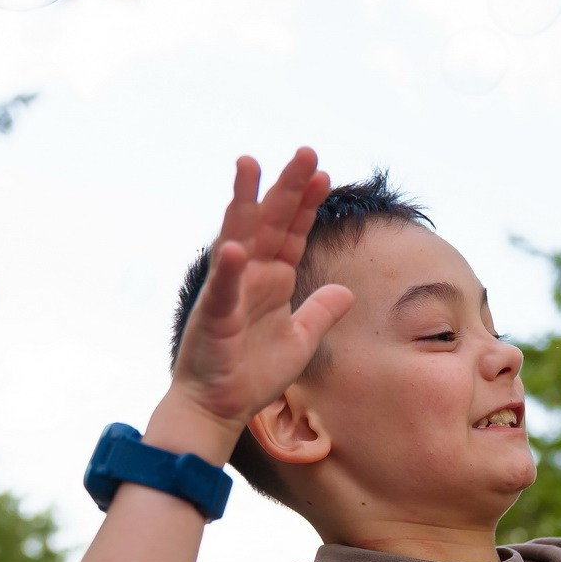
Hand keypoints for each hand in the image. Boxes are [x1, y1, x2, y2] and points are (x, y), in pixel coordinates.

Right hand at [168, 148, 355, 428]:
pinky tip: (235, 246)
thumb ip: (320, 312)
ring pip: (237, 237)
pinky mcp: (214, 317)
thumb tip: (346, 291)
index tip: (324, 173)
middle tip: (306, 152)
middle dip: (288, 187)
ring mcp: (230, 291)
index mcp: (272, 279)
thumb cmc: (253, 374)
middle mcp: (250, 276)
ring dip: (243, 202)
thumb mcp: (301, 341)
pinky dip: (227, 269)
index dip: (308, 204)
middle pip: (270, 222)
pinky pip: (221, 289)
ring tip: (250, 164)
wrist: (220, 408)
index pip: (293, 232)